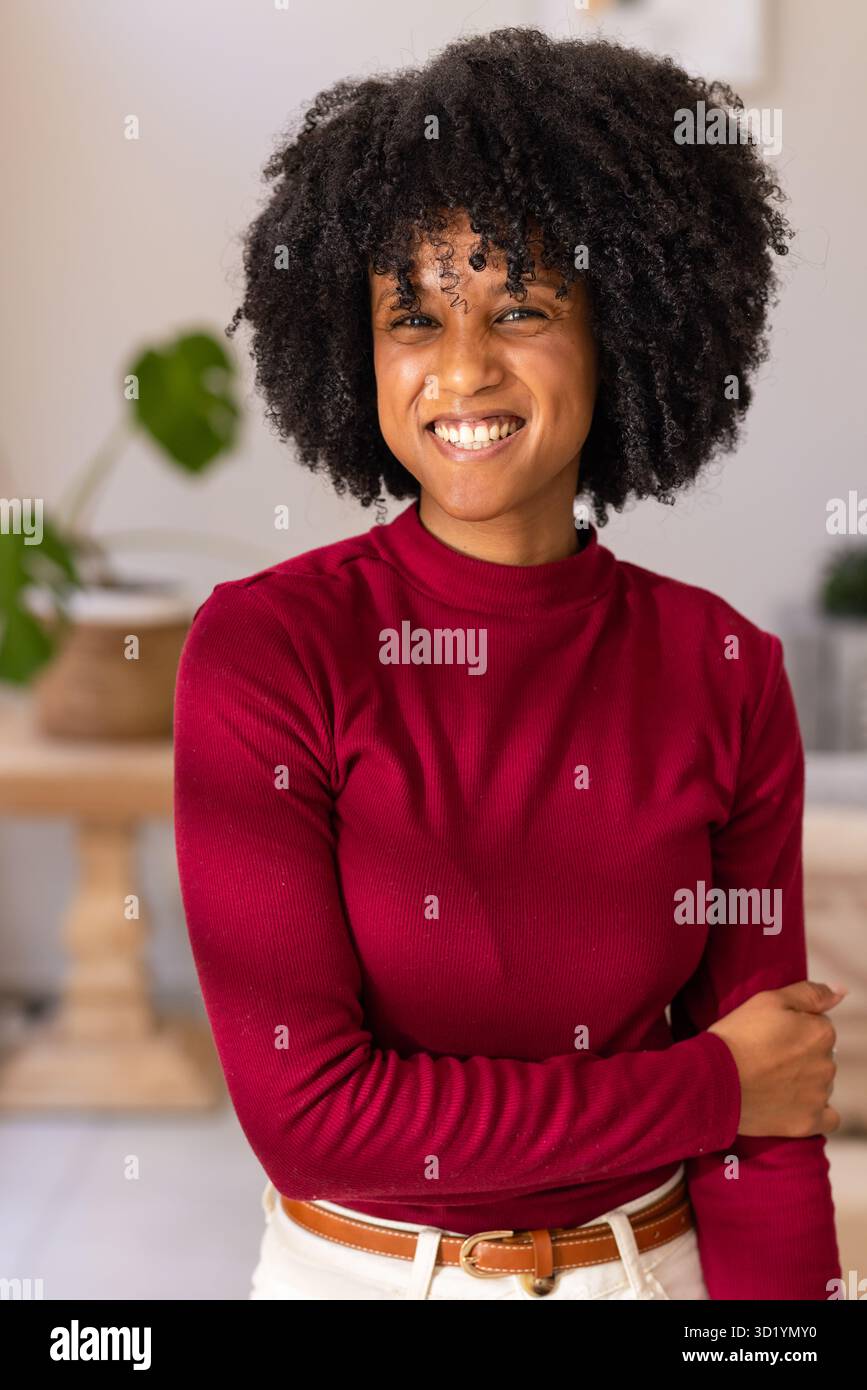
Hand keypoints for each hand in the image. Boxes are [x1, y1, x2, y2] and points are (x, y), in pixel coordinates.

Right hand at [708, 980, 845, 1137]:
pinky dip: (815, 1111)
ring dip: (803, 1081)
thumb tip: (841, 992)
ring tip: (768, 1080)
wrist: (711, 1080)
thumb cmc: (737, 1037)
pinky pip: (828, 1118)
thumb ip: (810, 994)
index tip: (770, 1034)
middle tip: (766, 1056)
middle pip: (821, 1056)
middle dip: (800, 1055)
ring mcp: (819, 1096)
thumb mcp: (768, 1000)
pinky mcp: (808, 1122)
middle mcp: (827, 1065)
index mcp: (822, 1033)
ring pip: (821, 1084)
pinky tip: (792, 1104)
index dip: (793, 1029)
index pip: (819, 1027)